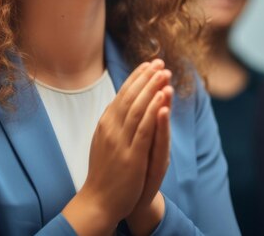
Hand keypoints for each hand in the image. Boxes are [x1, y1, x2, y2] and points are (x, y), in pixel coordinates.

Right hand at [62, 60, 171, 233]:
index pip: (122, 94)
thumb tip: (123, 102)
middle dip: (146, 78)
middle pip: (130, 97)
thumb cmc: (105, 171)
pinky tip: (163, 98)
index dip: (136, 78)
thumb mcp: (106, 140)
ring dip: (152, 89)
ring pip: (138, 109)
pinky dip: (154, 112)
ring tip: (164, 73)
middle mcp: (111, 128)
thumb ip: (114, 122)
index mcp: (106, 123)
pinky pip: (144, 130)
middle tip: (160, 62)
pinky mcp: (131, 157)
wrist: (99, 201)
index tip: (149, 64)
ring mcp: (120, 142)